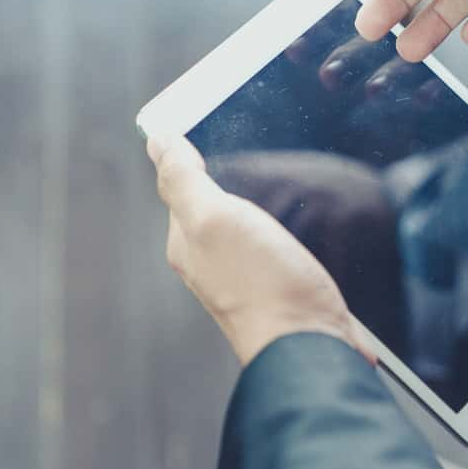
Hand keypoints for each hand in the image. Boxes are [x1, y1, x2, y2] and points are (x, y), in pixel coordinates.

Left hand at [147, 135, 372, 365]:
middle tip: (254, 148)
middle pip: (217, 208)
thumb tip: (157, 140)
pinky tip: (304, 224)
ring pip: (250, 228)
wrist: (310, 345)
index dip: (193, 155)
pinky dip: (288, 230)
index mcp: (190, 243)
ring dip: (263, 205)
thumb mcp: (215, 220)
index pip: (182, 187)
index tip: (213, 123)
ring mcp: (251, 278)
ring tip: (281, 182)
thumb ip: (184, 181)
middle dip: (232, 180)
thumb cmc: (263, 285)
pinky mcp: (286, 289)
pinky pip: (279, 249)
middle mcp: (215, 263)